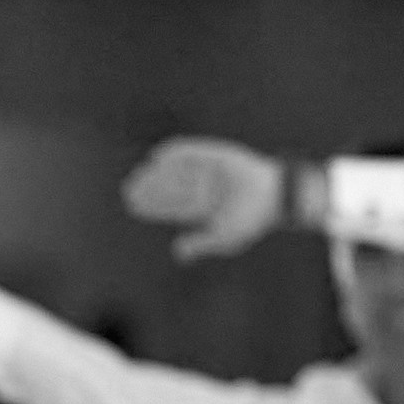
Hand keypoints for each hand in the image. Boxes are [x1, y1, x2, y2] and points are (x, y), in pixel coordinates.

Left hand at [120, 138, 287, 260]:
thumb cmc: (252, 220)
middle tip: (128, 189)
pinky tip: (157, 156)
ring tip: (140, 174)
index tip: (133, 205)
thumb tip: (176, 252)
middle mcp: (203, 188)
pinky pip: (192, 151)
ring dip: (157, 171)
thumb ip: (200, 244)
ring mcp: (209, 171)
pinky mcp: (216, 154)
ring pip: (177, 170)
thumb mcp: (224, 237)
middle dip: (150, 188)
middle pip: (170, 187)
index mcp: (203, 208)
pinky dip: (175, 151)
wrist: (275, 196)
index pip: (171, 206)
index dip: (152, 206)